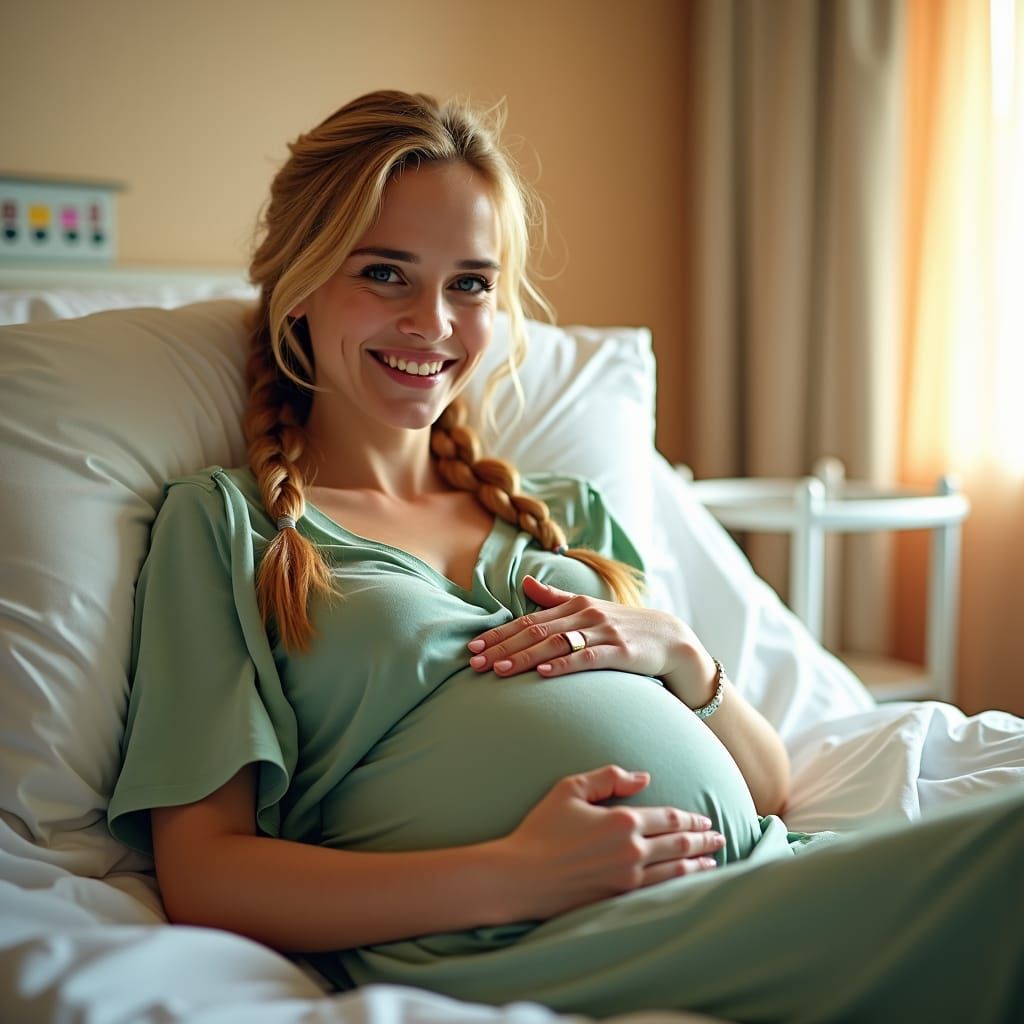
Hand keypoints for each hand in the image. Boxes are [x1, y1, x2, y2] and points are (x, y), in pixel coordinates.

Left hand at [467, 575, 717, 708]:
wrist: (671, 638)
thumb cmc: (625, 625)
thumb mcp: (589, 608)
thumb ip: (555, 597)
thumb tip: (524, 582)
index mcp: (575, 605)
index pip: (528, 620)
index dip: (499, 633)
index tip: (473, 646)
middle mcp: (585, 615)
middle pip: (536, 632)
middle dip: (502, 646)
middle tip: (474, 661)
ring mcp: (603, 633)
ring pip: (555, 644)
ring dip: (524, 657)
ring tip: (499, 668)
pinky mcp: (620, 652)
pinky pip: (587, 658)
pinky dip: (563, 665)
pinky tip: (543, 673)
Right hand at [494, 764, 722, 920]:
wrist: (521, 876)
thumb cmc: (541, 829)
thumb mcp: (570, 788)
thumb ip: (608, 777)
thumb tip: (643, 777)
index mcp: (622, 820)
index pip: (668, 817)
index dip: (690, 819)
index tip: (704, 819)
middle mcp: (632, 850)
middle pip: (679, 844)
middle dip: (703, 839)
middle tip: (719, 836)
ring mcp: (628, 879)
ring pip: (675, 870)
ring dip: (698, 863)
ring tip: (713, 858)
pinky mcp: (619, 899)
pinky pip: (661, 891)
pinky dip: (681, 884)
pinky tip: (689, 881)